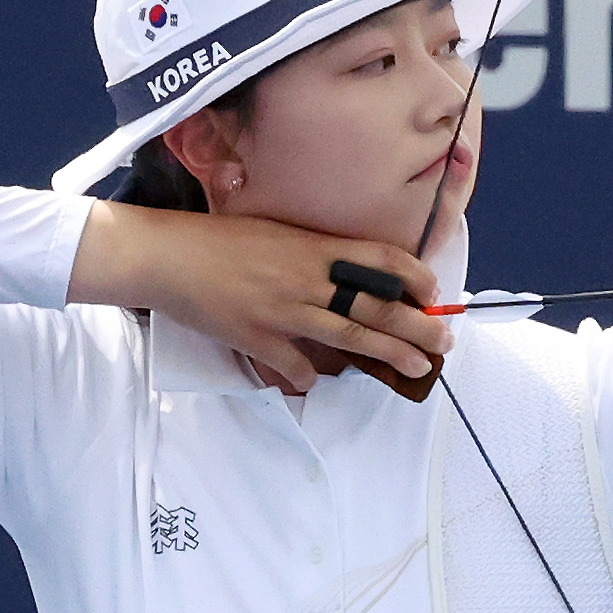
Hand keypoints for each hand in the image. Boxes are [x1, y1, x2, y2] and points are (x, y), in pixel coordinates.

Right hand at [68, 204, 450, 393]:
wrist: (166, 255)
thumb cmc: (217, 240)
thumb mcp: (273, 232)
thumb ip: (311, 254)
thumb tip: (345, 275)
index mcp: (310, 245)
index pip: (377, 256)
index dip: (412, 275)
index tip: (434, 293)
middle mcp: (305, 277)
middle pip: (376, 303)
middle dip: (418, 325)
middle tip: (445, 342)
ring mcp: (284, 310)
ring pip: (352, 335)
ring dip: (391, 354)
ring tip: (420, 368)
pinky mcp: (258, 338)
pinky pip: (297, 366)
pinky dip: (310, 377)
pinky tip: (316, 380)